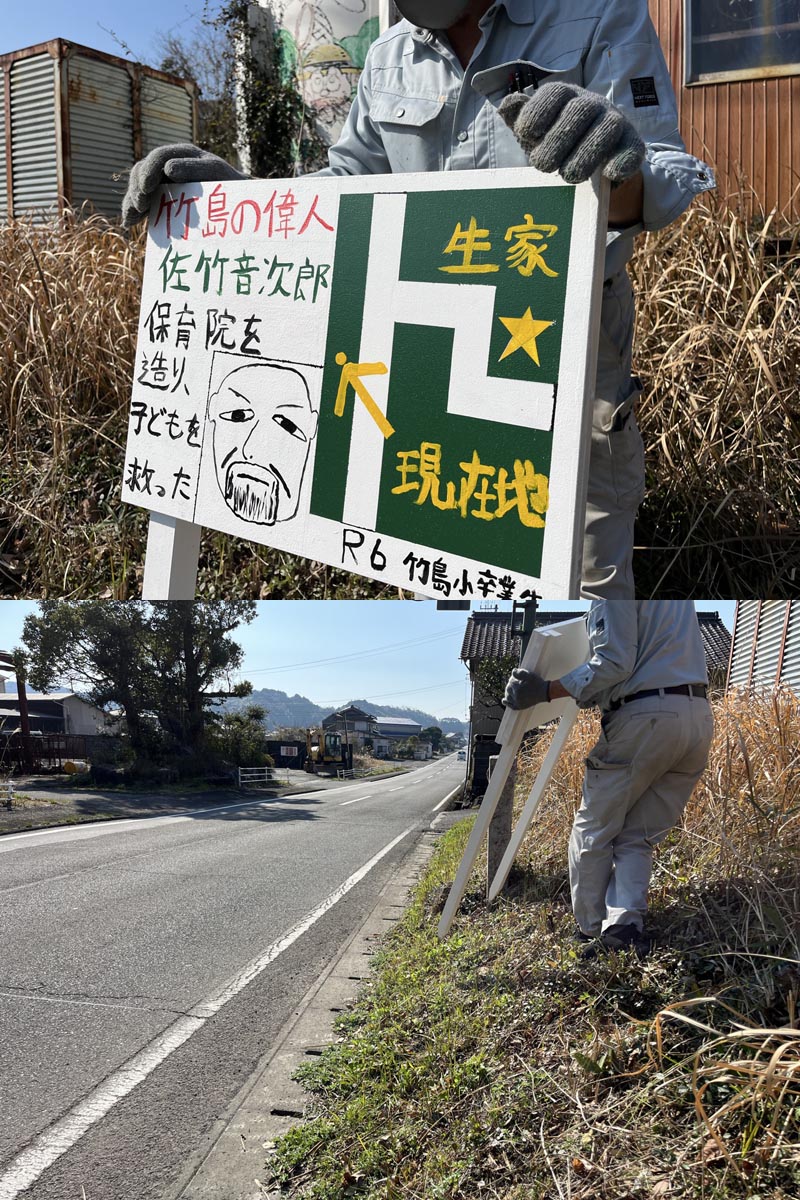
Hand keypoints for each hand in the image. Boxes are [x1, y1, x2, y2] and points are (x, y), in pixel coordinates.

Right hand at [122, 144, 247, 227]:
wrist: (238, 202)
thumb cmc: (230, 185)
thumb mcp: (216, 174)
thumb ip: (195, 170)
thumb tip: (169, 169)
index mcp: (183, 154)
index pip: (160, 157)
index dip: (151, 170)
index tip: (148, 188)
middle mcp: (169, 165)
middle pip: (143, 170)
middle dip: (138, 186)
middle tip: (142, 204)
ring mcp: (163, 182)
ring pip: (139, 186)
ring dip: (133, 199)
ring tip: (133, 216)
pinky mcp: (160, 199)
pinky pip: (141, 201)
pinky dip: (132, 211)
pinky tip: (129, 222)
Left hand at [499, 82, 644, 184]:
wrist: (595, 165)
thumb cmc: (559, 144)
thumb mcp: (537, 133)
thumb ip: (521, 119)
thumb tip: (507, 105)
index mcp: (565, 98)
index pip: (554, 92)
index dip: (538, 111)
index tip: (527, 134)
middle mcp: (591, 104)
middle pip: (579, 111)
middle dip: (558, 139)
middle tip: (542, 165)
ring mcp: (614, 122)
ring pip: (606, 128)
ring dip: (586, 153)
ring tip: (569, 176)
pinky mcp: (631, 144)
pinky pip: (632, 148)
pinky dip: (622, 160)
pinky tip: (609, 174)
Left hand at [503, 669, 549, 710]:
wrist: (545, 692)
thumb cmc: (537, 683)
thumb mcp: (529, 675)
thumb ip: (520, 673)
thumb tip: (512, 671)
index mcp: (518, 689)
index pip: (510, 682)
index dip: (513, 678)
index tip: (516, 676)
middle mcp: (516, 697)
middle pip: (508, 689)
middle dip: (511, 684)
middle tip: (516, 681)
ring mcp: (518, 703)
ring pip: (508, 697)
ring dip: (508, 692)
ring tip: (510, 688)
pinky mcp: (521, 707)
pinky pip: (511, 706)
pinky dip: (507, 703)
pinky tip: (503, 700)